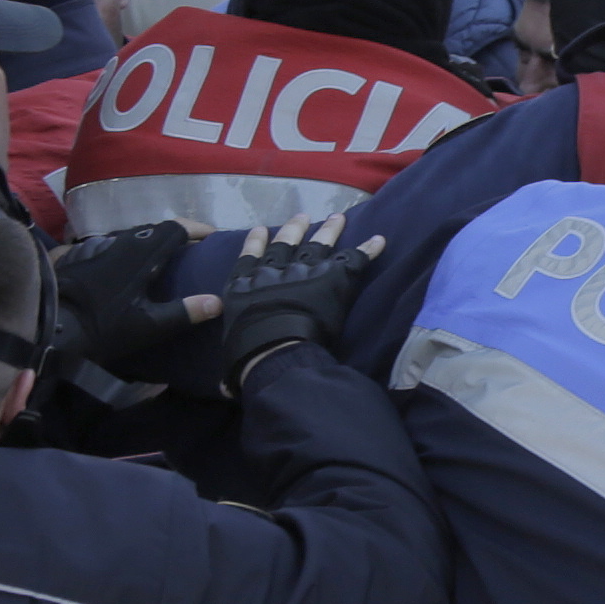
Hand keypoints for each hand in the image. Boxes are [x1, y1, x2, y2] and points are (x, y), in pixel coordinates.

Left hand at [51, 223, 207, 379]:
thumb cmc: (105, 326)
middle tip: (191, 249)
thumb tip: (217, 302)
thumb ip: (184, 312)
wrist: (53, 325)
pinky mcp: (82, 255)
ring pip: (131, 235)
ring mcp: (99, 246)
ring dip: (150, 242)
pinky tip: (127, 267)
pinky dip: (128, 250)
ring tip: (162, 258)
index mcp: (143, 253)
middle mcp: (122, 241)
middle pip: (155, 229)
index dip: (197, 229)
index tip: (212, 236)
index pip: (176, 228)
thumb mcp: (149, 325)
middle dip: (176, 235)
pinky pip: (112, 245)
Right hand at [193, 216, 378, 387]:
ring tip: (337, 218)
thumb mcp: (232, 357)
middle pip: (286, 243)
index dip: (257, 242)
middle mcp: (273, 272)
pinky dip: (368, 249)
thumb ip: (233, 364)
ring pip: (319, 244)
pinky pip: (354, 259)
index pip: (250, 258)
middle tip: (302, 217)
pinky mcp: (332, 278)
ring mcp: (304, 272)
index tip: (261, 230)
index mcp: (245, 287)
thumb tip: (226, 387)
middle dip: (294, 228)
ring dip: (329, 230)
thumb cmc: (248, 356)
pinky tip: (379, 240)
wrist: (274, 348)